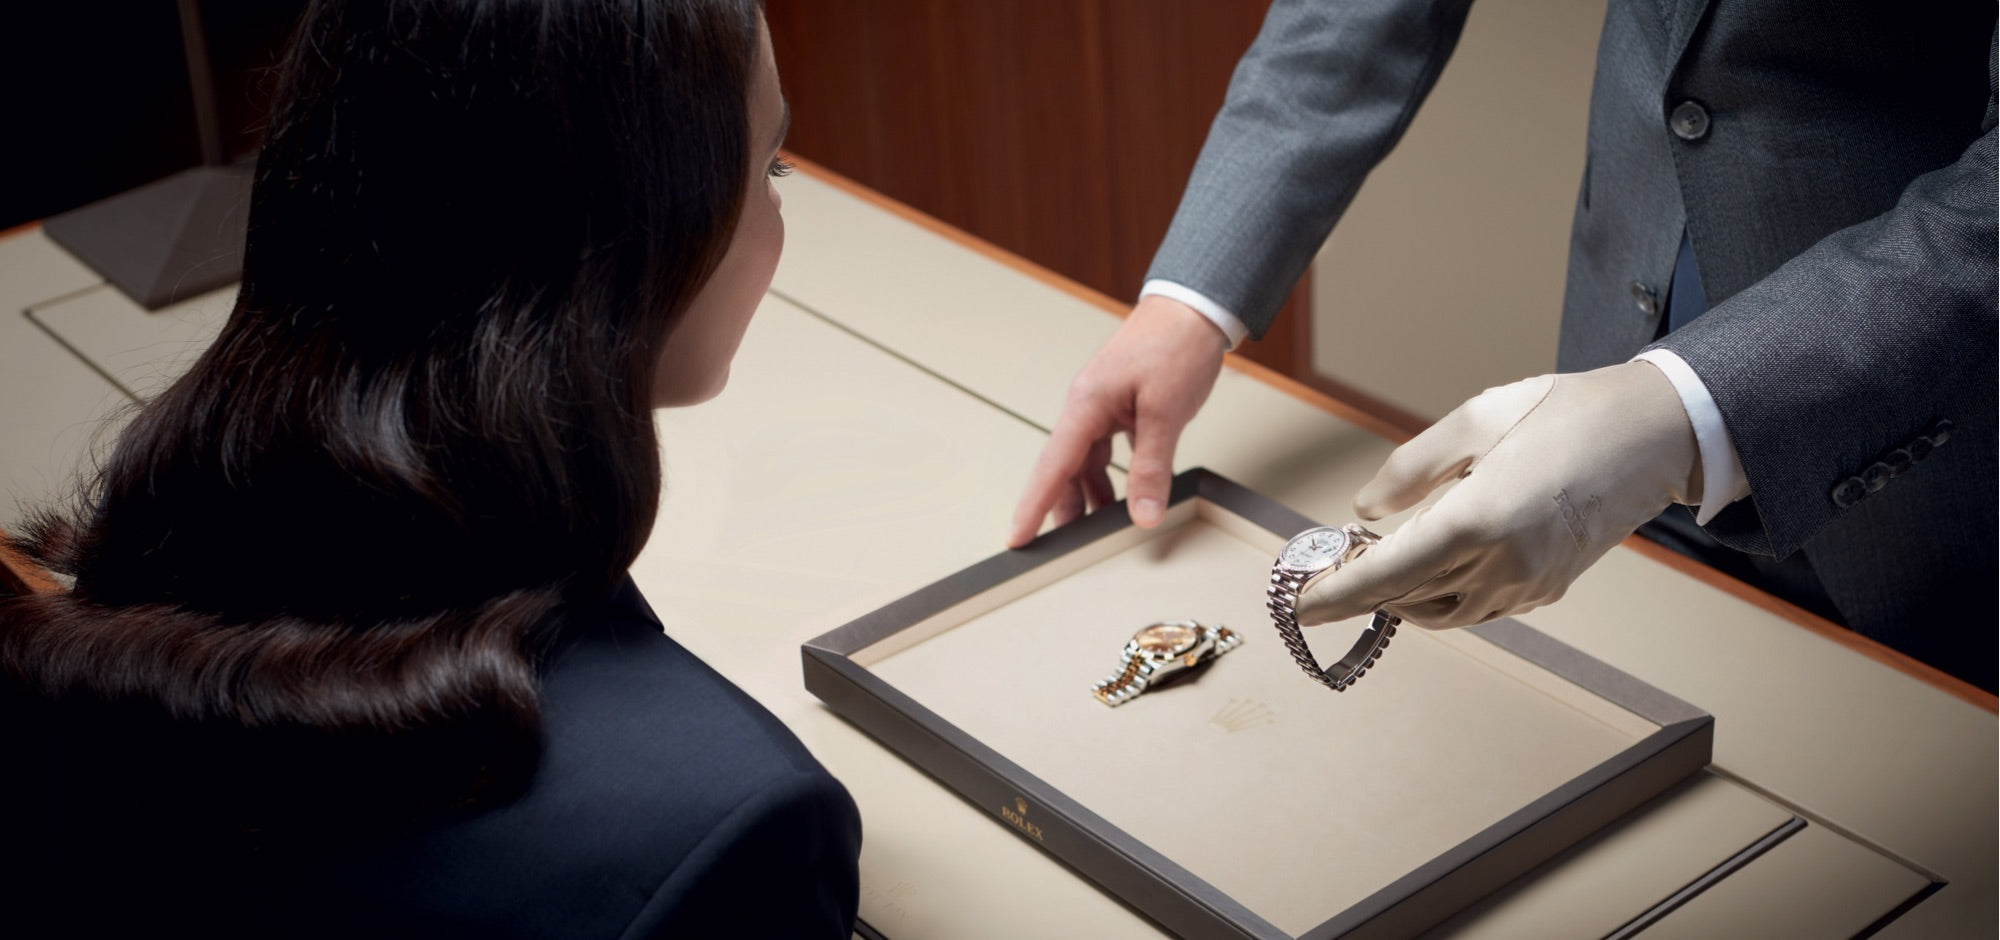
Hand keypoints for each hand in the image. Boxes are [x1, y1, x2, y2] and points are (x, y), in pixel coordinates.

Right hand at [1007, 296, 1226, 547]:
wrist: (1194, 308)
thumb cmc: (1175, 346)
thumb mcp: (1166, 413)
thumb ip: (1151, 468)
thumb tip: (1142, 514)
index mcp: (1086, 405)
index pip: (1052, 466)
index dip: (1033, 506)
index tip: (1017, 538)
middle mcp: (1087, 407)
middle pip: (1064, 469)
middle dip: (1061, 508)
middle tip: (1063, 549)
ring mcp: (1103, 407)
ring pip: (1086, 463)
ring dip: (1090, 495)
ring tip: (1098, 529)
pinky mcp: (1122, 407)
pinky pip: (1107, 451)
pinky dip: (1113, 477)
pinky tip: (1124, 496)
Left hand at [1296, 361, 1700, 628]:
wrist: (1651, 433)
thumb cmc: (1562, 413)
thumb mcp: (1473, 422)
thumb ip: (1409, 470)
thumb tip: (1365, 511)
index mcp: (1478, 521)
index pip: (1386, 575)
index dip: (1335, 595)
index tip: (1296, 606)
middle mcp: (1502, 565)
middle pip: (1406, 598)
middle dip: (1358, 592)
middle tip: (1321, 574)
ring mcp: (1528, 584)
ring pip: (1441, 613)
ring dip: (1398, 599)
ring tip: (1367, 569)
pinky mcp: (1547, 589)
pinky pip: (1477, 607)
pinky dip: (1439, 597)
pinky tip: (1423, 571)